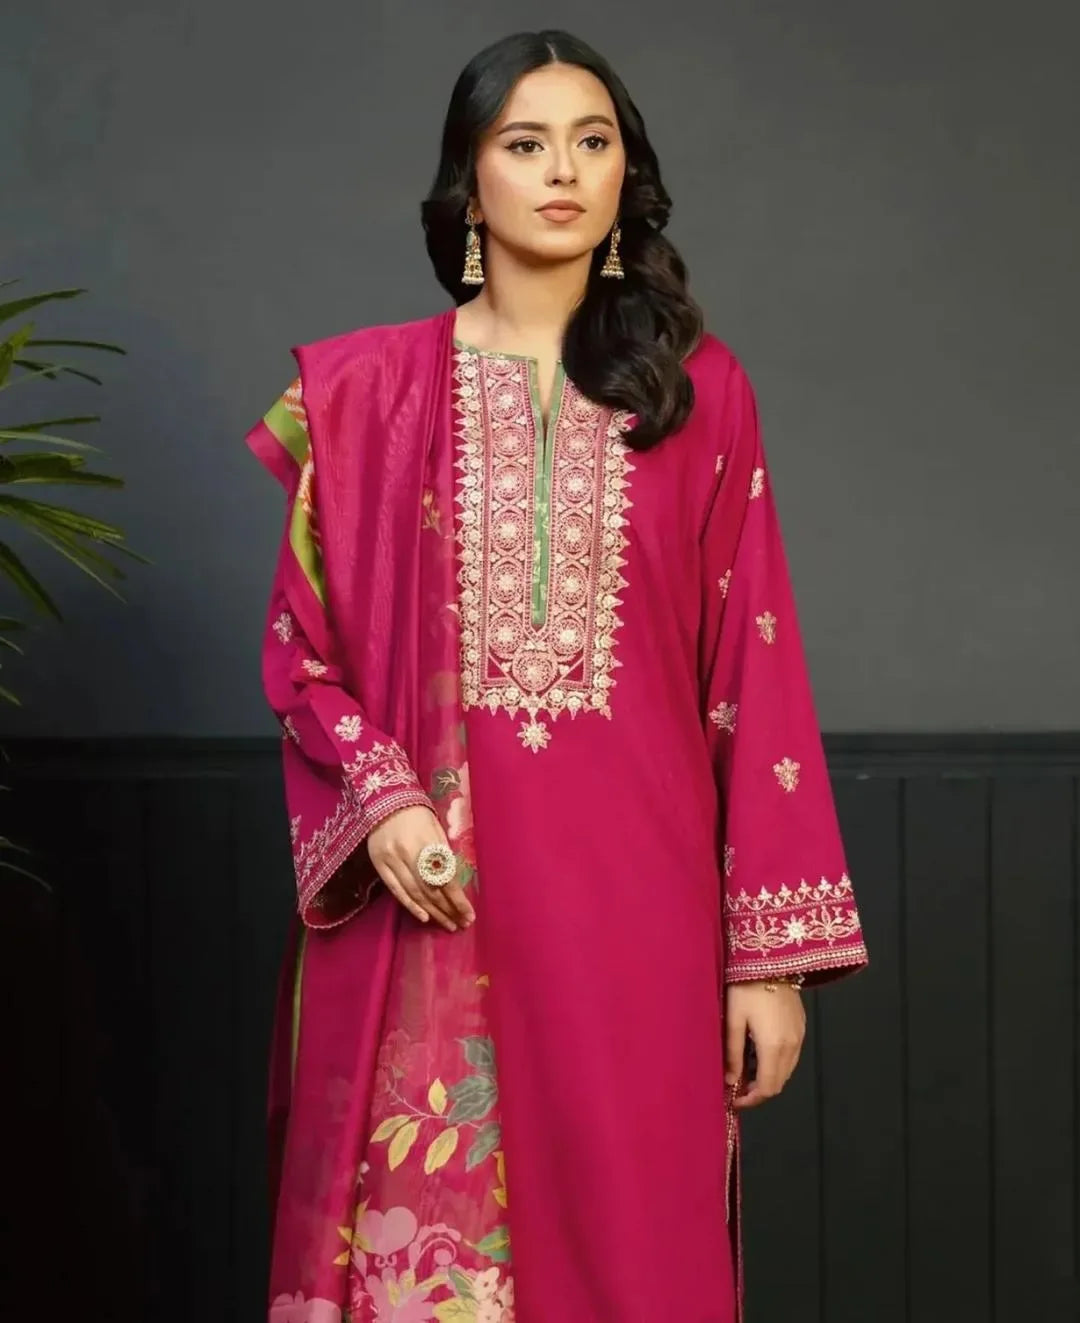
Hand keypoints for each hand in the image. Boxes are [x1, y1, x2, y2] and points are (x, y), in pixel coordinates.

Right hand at [367, 805, 475, 932]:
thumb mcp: (436, 828)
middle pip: (431, 889)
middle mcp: (408, 853)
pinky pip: (396, 890)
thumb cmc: (417, 814)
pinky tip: (424, 917)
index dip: (458, 899)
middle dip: (448, 909)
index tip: (470, 915)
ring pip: (415, 893)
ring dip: (433, 912)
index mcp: (427, 842)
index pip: (445, 878)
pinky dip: (410, 906)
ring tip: (448, 924)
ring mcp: (391, 860)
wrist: (384, 800)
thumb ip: (443, 854)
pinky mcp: (379, 865)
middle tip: (461, 924)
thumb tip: (453, 884)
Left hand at [725, 980, 805, 1109]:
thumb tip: (729, 1080)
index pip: (767, 1088)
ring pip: (786, 1070)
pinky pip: (791, 1056)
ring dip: (768, 1077)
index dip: (751, 1100)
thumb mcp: (733, 1020)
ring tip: (745, 1070)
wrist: (770, 960)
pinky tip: (759, 1052)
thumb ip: (732, 1053)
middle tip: (736, 1086)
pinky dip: (776, 1063)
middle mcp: (792, 1046)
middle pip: (779, 1082)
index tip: (734, 1099)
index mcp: (774, 1047)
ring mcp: (800, 1036)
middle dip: (758, 1090)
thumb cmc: (746, 988)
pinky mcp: (801, 1026)